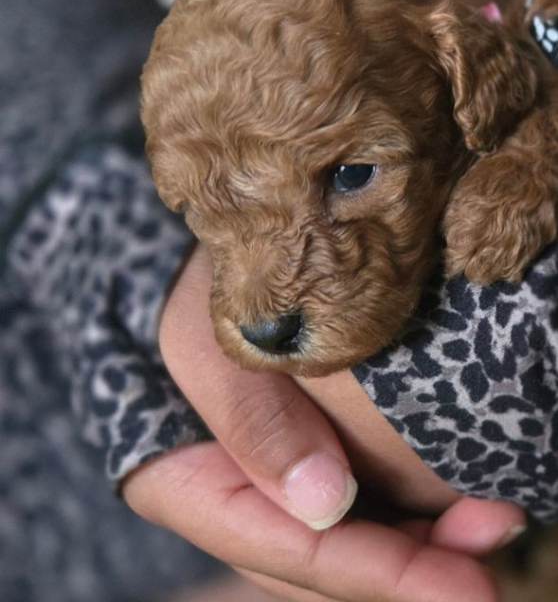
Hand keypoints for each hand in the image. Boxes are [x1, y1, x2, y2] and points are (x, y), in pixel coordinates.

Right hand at [124, 246, 524, 601]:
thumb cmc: (203, 292)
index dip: (375, 573)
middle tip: (490, 545)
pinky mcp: (312, 454)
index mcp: (189, 489)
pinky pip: (363, 502)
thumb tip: (327, 506)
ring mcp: (275, 482)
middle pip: (324, 559)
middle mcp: (236, 503)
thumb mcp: (206, 338)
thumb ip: (252, 419)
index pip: (286, 549)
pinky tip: (465, 499)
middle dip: (411, 565)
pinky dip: (415, 508)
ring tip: (491, 521)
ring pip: (350, 538)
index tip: (459, 586)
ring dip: (424, 542)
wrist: (208, 263)